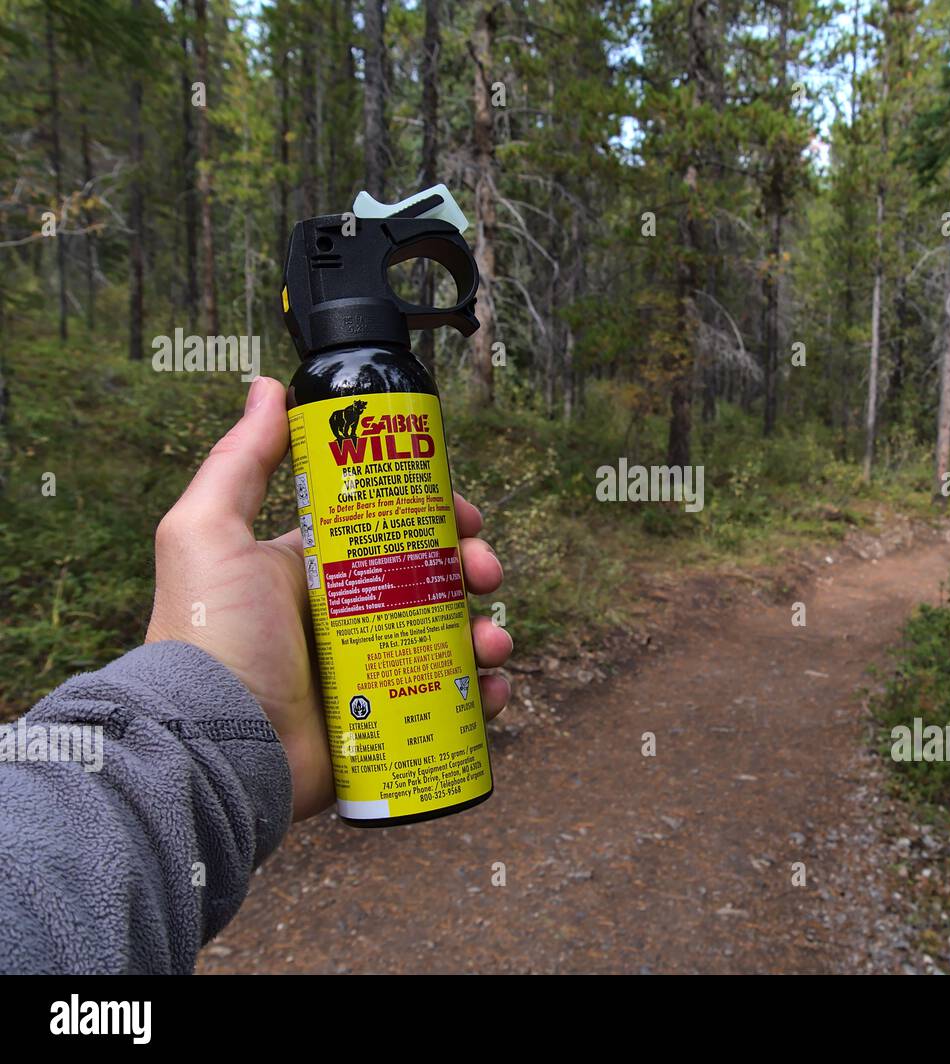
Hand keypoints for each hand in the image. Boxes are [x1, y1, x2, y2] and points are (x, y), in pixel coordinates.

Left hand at [145, 376, 511, 820]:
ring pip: (452, 642)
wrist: (214, 742)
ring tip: (491, 640)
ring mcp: (371, 673)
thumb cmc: (211, 634)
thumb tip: (268, 386)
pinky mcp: (386, 724)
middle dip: (472, 572)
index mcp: (317, 572)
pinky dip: (485, 696)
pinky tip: (493, 690)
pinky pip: (454, 706)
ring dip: (488, 633)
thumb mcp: (210, 532)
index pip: (393, 532)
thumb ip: (239, 460)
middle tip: (485, 574)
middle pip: (434, 583)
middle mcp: (348, 619)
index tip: (467, 517)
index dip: (438, 519)